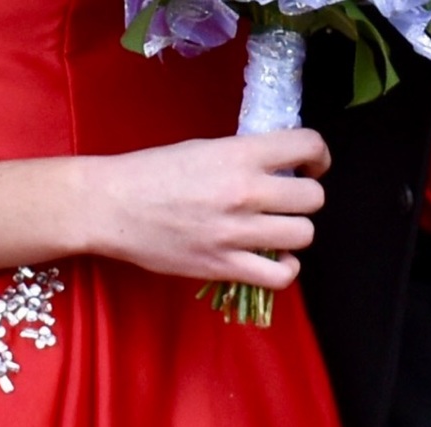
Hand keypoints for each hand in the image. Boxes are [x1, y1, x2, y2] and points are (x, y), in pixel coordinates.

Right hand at [85, 128, 330, 288]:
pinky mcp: (222, 266)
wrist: (112, 206)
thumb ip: (243, 157)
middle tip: (288, 203)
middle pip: (312, 198)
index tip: (310, 166)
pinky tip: (272, 260)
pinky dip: (284, 270)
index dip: (318, 157)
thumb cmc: (150, 173)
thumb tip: (276, 168)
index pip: (308, 146)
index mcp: (239, 154)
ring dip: (296, 234)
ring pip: (303, 235)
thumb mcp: (202, 149)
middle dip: (306, 199)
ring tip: (277, 232)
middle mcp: (244, 192)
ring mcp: (234, 233)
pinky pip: (279, 276)